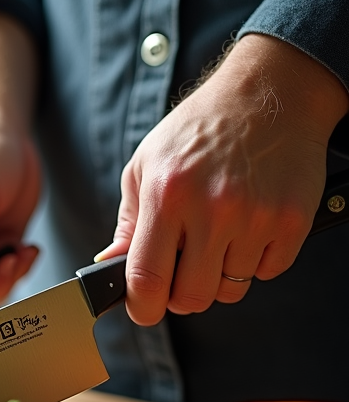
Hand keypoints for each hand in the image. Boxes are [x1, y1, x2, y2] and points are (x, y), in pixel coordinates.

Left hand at [97, 34, 348, 326]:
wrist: (269, 93)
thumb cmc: (200, 129)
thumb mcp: (146, 165)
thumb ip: (128, 222)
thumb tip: (110, 265)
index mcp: (166, 196)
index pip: (147, 279)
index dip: (141, 307)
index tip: (142, 308)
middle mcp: (212, 209)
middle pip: (191, 298)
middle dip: (182, 295)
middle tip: (183, 272)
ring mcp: (256, 216)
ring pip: (231, 289)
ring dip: (220, 275)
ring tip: (218, 239)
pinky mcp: (292, 220)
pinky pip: (268, 272)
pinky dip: (256, 261)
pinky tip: (248, 229)